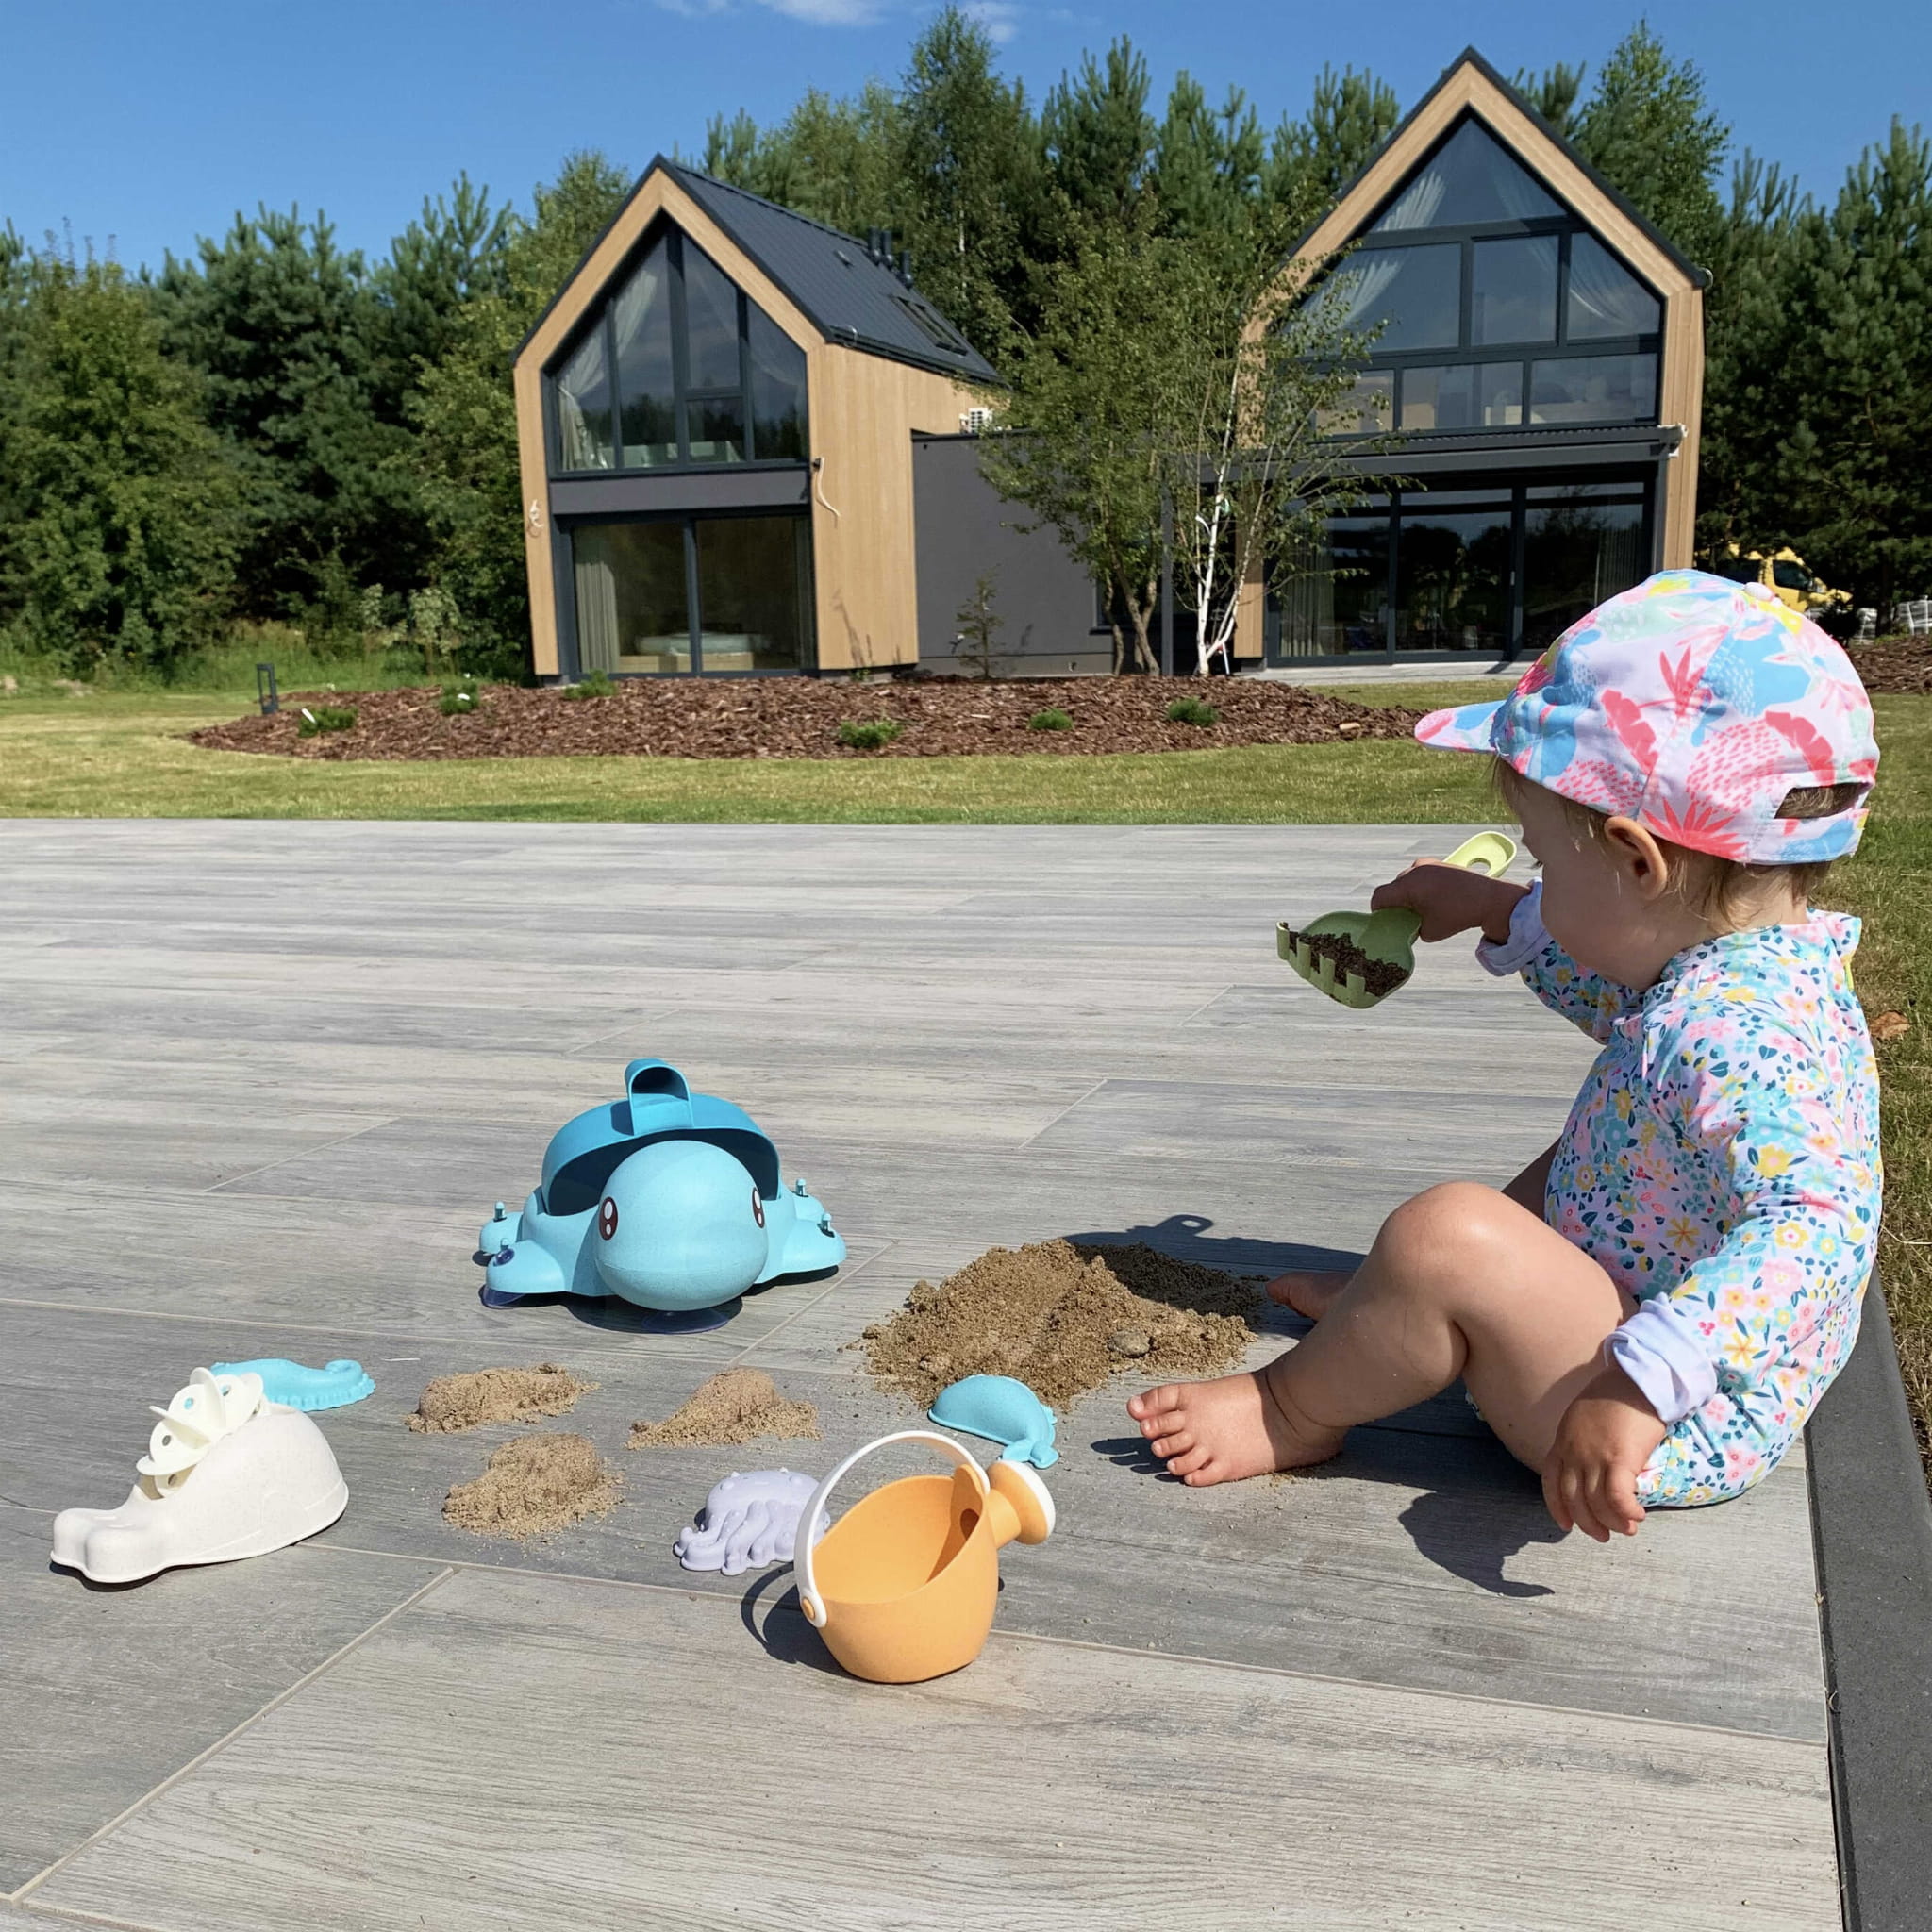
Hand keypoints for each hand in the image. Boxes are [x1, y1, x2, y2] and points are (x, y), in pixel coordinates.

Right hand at [1369, 861, 1527, 944]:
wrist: (1490, 899)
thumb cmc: (1458, 916)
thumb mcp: (1429, 931)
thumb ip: (1411, 928)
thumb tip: (1408, 925)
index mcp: (1408, 885)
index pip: (1380, 896)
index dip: (1378, 912)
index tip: (1383, 922)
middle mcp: (1414, 869)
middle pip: (1393, 887)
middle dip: (1395, 903)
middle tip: (1404, 919)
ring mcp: (1428, 864)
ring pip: (1407, 880)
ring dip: (1408, 894)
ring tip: (1421, 909)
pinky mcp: (1440, 863)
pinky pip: (1421, 875)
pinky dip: (1421, 887)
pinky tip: (1434, 899)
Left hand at [1541, 1363, 1667, 1541]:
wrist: (1638, 1379)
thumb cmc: (1616, 1395)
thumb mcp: (1583, 1417)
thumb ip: (1581, 1441)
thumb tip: (1592, 1466)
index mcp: (1563, 1441)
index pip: (1551, 1482)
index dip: (1557, 1507)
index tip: (1566, 1525)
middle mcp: (1574, 1452)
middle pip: (1574, 1499)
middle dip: (1588, 1523)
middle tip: (1604, 1535)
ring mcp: (1594, 1456)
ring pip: (1596, 1503)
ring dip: (1612, 1523)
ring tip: (1627, 1528)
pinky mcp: (1619, 1459)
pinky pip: (1618, 1497)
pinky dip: (1626, 1512)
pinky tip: (1638, 1516)